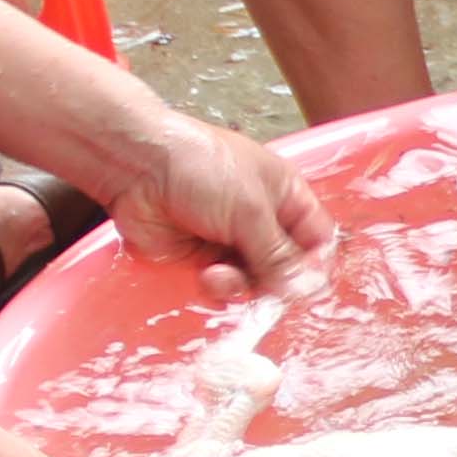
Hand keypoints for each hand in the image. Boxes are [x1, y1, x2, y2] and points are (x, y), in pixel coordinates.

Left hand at [104, 111, 332, 300]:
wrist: (139, 167)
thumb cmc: (202, 169)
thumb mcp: (251, 210)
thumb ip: (279, 255)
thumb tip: (304, 289)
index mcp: (286, 196)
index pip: (317, 240)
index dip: (315, 265)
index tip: (305, 286)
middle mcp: (262, 221)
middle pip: (286, 269)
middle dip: (274, 282)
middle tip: (263, 288)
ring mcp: (231, 241)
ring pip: (255, 283)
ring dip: (241, 285)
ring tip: (218, 273)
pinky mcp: (202, 259)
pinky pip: (223, 288)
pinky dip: (218, 289)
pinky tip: (205, 276)